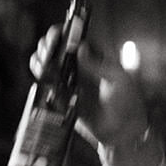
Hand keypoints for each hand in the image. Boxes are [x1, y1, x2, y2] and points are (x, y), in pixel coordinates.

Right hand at [31, 25, 149, 152]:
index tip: (56, 37)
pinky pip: (45, 82)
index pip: (74, 37)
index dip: (62, 32)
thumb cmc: (126, 103)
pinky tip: (41, 76)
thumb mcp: (119, 80)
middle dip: (47, 45)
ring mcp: (68, 80)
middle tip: (47, 54)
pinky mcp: (60, 95)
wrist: (120, 132)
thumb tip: (79, 47)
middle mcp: (78, 65)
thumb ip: (99, 64)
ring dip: (39, 58)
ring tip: (43, 65)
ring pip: (46, 61)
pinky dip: (39, 75)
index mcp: (94, 56)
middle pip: (55, 46)